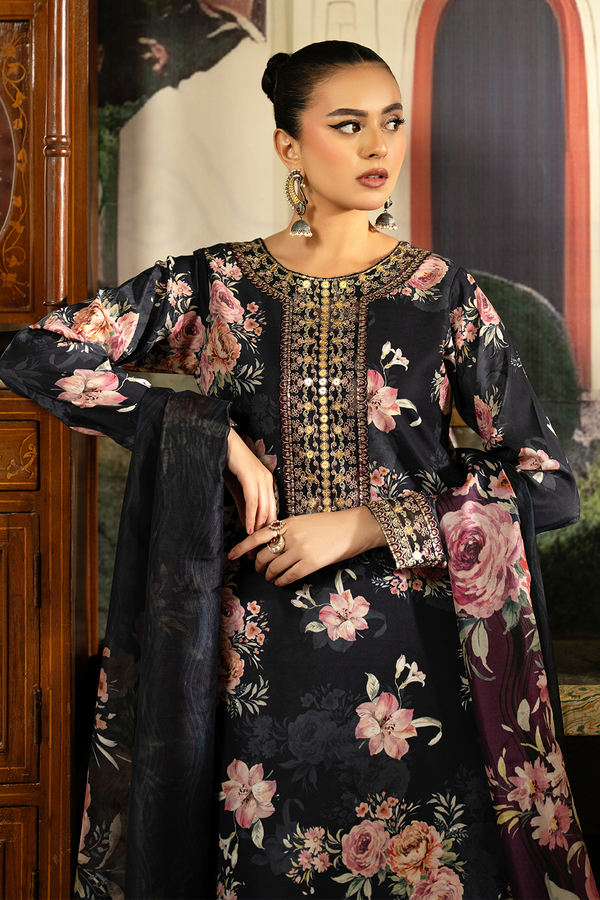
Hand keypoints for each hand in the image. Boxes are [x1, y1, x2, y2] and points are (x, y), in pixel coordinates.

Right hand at [224, 428, 276, 534]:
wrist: (222, 443)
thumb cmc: (229, 464)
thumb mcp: (238, 489)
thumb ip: (244, 505)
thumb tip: (248, 524)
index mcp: (267, 482)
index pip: (271, 508)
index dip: (268, 527)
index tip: (262, 543)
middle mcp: (267, 480)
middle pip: (270, 510)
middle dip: (265, 531)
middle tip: (258, 548)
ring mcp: (261, 478)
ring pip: (263, 507)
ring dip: (258, 526)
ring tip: (253, 541)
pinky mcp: (250, 477)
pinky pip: (253, 501)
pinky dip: (251, 516)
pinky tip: (249, 529)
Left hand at [228, 506, 386, 585]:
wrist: (354, 527)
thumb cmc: (330, 524)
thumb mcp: (304, 521)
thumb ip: (287, 530)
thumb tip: (271, 545)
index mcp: (287, 523)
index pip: (257, 536)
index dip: (241, 548)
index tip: (231, 556)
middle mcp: (291, 536)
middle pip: (263, 556)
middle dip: (258, 567)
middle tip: (260, 571)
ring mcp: (300, 550)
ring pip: (273, 568)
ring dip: (269, 576)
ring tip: (271, 578)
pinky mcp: (311, 563)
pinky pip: (288, 576)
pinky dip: (281, 582)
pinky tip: (280, 583)